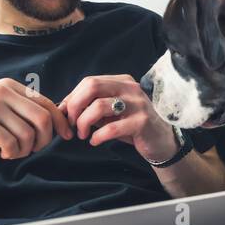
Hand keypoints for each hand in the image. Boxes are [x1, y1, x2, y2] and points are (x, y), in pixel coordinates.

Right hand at [0, 78, 72, 159]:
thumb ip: (18, 109)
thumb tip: (53, 123)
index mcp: (9, 86)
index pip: (47, 103)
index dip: (60, 122)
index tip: (65, 136)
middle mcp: (2, 91)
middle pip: (43, 119)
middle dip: (44, 140)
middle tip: (33, 150)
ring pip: (28, 134)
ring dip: (26, 150)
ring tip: (14, 153)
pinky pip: (11, 142)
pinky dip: (12, 153)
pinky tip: (4, 154)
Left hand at [59, 74, 177, 161]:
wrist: (161, 142)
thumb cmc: (133, 126)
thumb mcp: (112, 113)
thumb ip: (92, 107)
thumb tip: (63, 108)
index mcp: (122, 82)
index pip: (89, 82)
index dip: (72, 98)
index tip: (65, 114)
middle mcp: (130, 88)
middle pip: (92, 87)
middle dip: (75, 106)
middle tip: (71, 123)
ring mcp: (137, 104)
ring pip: (99, 106)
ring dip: (84, 122)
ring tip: (82, 134)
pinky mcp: (142, 122)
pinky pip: (111, 128)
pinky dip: (97, 136)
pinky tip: (95, 141)